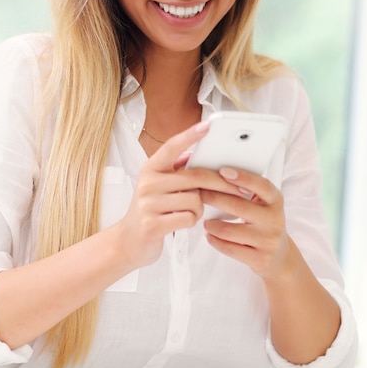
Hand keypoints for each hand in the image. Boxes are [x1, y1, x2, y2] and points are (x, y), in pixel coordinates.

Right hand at [117, 122, 241, 269]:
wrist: (128, 241)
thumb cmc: (150, 210)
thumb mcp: (157, 185)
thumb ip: (174, 169)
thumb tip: (195, 153)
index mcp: (150, 169)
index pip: (172, 147)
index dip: (190, 135)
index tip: (208, 125)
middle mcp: (148, 183)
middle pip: (195, 177)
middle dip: (220, 184)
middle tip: (238, 189)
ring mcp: (149, 204)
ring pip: (195, 200)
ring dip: (199, 208)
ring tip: (189, 211)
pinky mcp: (154, 224)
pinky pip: (189, 218)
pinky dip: (192, 220)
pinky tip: (183, 221)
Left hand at [201, 167, 291, 280]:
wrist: (280, 256)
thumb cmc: (264, 223)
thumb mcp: (264, 205)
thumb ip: (248, 191)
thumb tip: (217, 176)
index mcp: (275, 201)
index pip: (262, 185)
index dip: (243, 177)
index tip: (222, 171)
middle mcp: (274, 220)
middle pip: (238, 206)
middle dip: (214, 198)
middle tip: (199, 194)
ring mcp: (268, 241)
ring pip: (229, 231)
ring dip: (211, 225)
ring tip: (204, 221)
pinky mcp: (259, 259)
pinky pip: (230, 248)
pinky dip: (214, 240)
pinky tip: (209, 235)